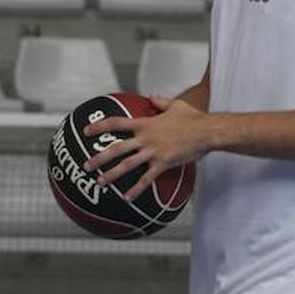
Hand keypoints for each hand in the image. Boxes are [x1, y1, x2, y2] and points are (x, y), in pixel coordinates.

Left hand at [82, 97, 210, 200]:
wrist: (208, 131)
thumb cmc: (194, 118)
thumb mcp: (175, 105)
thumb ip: (160, 101)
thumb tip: (152, 96)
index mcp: (144, 124)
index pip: (116, 123)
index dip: (99, 127)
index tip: (85, 131)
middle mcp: (145, 138)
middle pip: (116, 148)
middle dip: (98, 157)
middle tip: (85, 165)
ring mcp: (153, 152)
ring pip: (127, 165)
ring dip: (112, 174)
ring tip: (99, 182)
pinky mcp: (163, 163)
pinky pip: (147, 179)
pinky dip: (136, 189)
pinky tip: (127, 198)